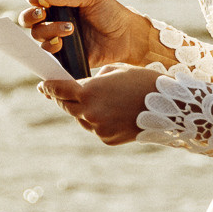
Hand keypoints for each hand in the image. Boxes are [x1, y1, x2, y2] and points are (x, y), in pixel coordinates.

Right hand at [18, 0, 160, 67]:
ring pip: (38, 35)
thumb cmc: (110, 12)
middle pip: (29, 19)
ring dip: (49, 30)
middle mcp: (54, 20)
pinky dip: (51, 47)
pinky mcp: (64, 54)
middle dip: (31, 16)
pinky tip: (63, 43)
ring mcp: (58, 38)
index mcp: (59, 3)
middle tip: (43, 14)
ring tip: (69, 28)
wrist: (127, 37)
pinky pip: (48, 54)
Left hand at [42, 64, 163, 144]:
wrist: (169, 107)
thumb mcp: (114, 71)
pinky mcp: (107, 139)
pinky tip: (111, 113)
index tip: (43, 85)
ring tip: (96, 101)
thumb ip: (93, 79)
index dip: (49, 87)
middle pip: (66, 106)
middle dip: (62, 98)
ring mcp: (98, 129)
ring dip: (82, 110)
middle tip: (58, 92)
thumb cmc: (142, 81)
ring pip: (81, 118)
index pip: (58, 90)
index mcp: (88, 92)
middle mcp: (89, 113)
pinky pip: (95, 128)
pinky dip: (97, 120)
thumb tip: (82, 86)